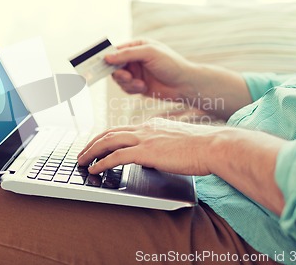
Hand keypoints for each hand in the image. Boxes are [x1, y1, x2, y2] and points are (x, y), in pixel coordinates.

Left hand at [77, 118, 217, 174]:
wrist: (213, 145)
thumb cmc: (201, 147)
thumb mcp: (176, 143)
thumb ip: (161, 146)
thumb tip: (152, 157)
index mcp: (151, 125)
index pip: (121, 130)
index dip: (105, 138)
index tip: (96, 145)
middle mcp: (145, 129)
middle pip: (109, 133)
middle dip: (92, 143)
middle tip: (81, 153)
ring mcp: (145, 138)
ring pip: (108, 141)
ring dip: (91, 152)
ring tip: (82, 161)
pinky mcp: (146, 151)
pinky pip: (116, 156)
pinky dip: (102, 162)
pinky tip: (95, 169)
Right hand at [106, 39, 196, 100]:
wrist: (184, 84)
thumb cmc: (170, 64)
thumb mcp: (149, 53)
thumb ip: (127, 54)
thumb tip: (107, 57)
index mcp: (137, 46)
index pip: (116, 49)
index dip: (106, 56)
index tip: (99, 62)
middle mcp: (135, 58)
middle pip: (114, 65)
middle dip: (118, 72)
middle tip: (125, 76)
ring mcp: (136, 72)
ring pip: (119, 78)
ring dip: (127, 82)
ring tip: (139, 84)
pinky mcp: (138, 85)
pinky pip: (125, 88)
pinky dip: (132, 89)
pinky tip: (143, 88)